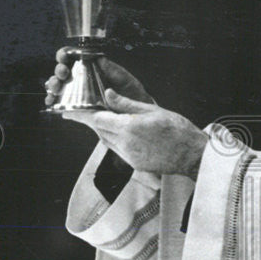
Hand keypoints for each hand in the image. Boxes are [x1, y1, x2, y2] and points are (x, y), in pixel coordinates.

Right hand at [44, 49, 153, 107]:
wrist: (137, 115)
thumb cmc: (132, 94)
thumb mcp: (126, 80)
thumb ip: (113, 70)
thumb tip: (100, 58)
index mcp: (92, 68)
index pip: (73, 58)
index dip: (65, 55)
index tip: (65, 57)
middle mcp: (82, 80)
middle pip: (62, 71)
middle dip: (58, 70)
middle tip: (63, 73)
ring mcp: (78, 95)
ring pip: (58, 86)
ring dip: (53, 85)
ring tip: (57, 88)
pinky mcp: (78, 109)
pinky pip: (62, 105)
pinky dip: (54, 102)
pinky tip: (53, 102)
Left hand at [64, 89, 208, 178]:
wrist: (193, 154)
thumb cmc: (178, 130)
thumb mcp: (153, 110)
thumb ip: (126, 104)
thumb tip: (108, 95)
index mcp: (129, 128)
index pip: (97, 120)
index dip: (81, 115)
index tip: (67, 112)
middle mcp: (126, 144)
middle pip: (100, 131)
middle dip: (94, 121)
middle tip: (90, 111)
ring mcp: (129, 156)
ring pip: (107, 141)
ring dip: (105, 131)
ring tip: (110, 120)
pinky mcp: (135, 164)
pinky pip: (118, 150)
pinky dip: (115, 140)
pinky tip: (125, 133)